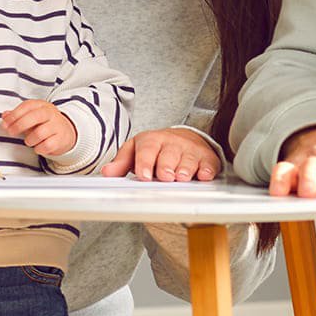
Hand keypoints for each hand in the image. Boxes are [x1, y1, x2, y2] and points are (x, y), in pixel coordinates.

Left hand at [1, 99, 77, 157]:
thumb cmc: (45, 124)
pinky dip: (39, 148)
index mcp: (42, 105)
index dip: (14, 115)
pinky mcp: (61, 139)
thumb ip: (17, 115)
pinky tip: (38, 147)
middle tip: (11, 132)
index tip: (5, 124)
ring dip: (29, 140)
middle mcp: (50, 114)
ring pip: (39, 133)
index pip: (27, 106)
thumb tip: (5, 115)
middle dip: (19, 125)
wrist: (66, 132)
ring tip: (29, 141)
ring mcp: (57, 126)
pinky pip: (47, 145)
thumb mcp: (31, 116)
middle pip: (34, 117)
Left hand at [100, 127, 221, 181]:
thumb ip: (122, 163)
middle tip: (165, 177)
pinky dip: (207, 170)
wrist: (183, 138)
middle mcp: (172, 144)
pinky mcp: (207, 157)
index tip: (143, 176)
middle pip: (169, 155)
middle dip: (167, 166)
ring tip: (182, 178)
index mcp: (152, 141)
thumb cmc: (156, 149)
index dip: (145, 163)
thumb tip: (107, 173)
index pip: (147, 150)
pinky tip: (204, 175)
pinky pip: (208, 163)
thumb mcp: (136, 151)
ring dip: (186, 169)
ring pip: (188, 159)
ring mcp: (190, 150)